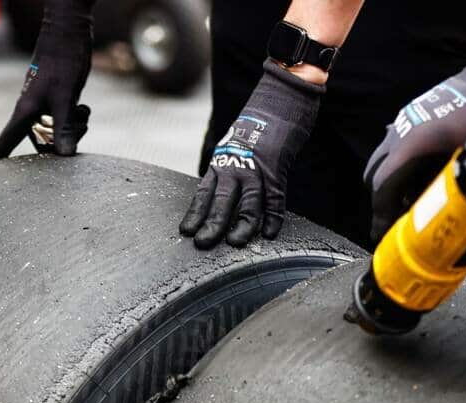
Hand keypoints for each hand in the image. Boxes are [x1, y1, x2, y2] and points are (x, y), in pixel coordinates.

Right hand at [0, 0, 93, 160]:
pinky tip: (82, 106)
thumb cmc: (62, 61)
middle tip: (75, 121)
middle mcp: (33, 114)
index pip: (5, 141)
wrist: (69, 34)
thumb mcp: (66, 97)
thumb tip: (65, 156)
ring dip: (75, 128)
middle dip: (63, 141)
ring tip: (80, 110)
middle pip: (45, 145)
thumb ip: (65, 128)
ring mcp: (46, 109)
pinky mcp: (59, 103)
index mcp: (25, 113)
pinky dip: (78, 118)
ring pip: (60, 135)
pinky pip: (68, 123)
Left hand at [179, 61, 322, 248]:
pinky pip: (275, 197)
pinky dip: (273, 216)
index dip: (195, 213)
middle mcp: (234, 165)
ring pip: (247, 202)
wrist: (280, 96)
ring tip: (235, 243)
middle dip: (212, 223)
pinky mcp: (276, 166)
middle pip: (221, 200)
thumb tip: (224, 195)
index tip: (186, 231)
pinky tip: (270, 233)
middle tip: (203, 243)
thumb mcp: (235, 146)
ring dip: (242, 225)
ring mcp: (256, 166)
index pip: (203, 192)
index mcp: (221, 161)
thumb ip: (229, 169)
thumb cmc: (258, 125)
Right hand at [364, 51, 465, 243]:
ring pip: (381, 162)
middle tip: (397, 221)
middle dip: (382, 202)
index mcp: (415, 144)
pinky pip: (392, 148)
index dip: (381, 214)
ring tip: (411, 200)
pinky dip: (398, 168)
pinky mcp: (408, 118)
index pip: (383, 186)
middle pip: (374, 176)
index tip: (383, 233)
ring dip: (389, 184)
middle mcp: (401, 132)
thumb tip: (443, 223)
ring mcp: (402, 123)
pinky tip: (421, 178)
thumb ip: (455, 191)